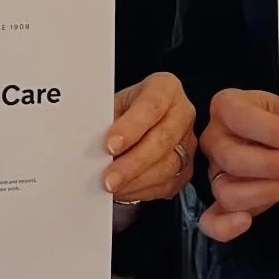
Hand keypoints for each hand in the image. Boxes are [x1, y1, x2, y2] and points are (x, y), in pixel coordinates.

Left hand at [103, 72, 195, 204]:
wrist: (138, 121)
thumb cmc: (124, 110)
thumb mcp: (113, 103)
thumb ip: (106, 120)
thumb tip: (90, 144)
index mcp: (165, 88)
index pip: (151, 106)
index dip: (131, 127)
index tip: (109, 145)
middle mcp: (183, 113)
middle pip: (162, 140)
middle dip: (132, 163)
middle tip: (108, 178)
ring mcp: (188, 142)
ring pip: (167, 166)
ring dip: (135, 181)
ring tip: (111, 187)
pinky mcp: (186, 167)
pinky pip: (167, 184)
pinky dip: (142, 191)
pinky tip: (123, 191)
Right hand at [197, 88, 278, 242]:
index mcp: (227, 106)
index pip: (241, 117)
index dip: (273, 130)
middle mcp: (215, 138)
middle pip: (232, 158)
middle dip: (272, 165)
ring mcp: (215, 171)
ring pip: (226, 190)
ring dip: (261, 193)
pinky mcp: (220, 200)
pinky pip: (211, 218)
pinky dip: (225, 225)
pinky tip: (245, 221)